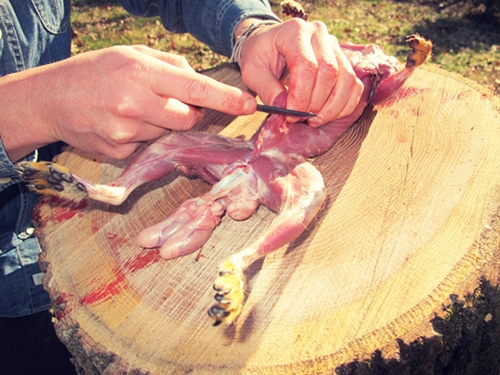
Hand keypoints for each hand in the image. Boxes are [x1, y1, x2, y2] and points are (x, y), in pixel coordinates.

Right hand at [1, 45, 255, 160]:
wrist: (50, 99)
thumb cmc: (94, 71)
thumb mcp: (131, 54)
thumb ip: (170, 66)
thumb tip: (199, 83)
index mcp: (141, 72)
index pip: (194, 88)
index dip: (225, 98)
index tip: (248, 104)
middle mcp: (135, 103)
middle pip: (188, 118)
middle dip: (189, 113)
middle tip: (169, 102)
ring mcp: (126, 131)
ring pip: (168, 133)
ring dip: (162, 123)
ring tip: (134, 109)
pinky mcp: (119, 151)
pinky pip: (148, 146)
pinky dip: (143, 136)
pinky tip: (121, 123)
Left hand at [237, 18, 363, 126]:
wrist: (270, 44)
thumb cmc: (260, 57)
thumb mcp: (252, 72)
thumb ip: (266, 90)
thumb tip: (284, 109)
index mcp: (295, 32)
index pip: (306, 66)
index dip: (301, 95)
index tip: (290, 115)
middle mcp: (319, 34)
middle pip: (329, 72)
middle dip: (316, 103)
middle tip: (300, 119)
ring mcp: (334, 45)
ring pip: (347, 79)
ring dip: (333, 108)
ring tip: (314, 121)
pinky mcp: (343, 59)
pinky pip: (354, 85)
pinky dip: (344, 105)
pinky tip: (327, 115)